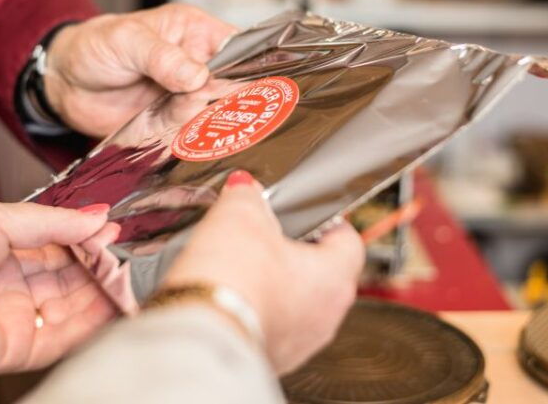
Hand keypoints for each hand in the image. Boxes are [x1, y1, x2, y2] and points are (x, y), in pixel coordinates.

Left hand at [0, 202, 119, 387]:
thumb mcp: (1, 219)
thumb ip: (56, 223)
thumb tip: (102, 217)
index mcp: (1, 253)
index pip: (58, 249)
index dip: (89, 241)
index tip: (118, 231)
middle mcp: (9, 288)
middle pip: (69, 280)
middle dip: (102, 267)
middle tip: (135, 254)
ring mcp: (13, 320)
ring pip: (71, 309)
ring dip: (103, 294)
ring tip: (135, 275)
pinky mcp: (14, 350)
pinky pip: (62, 339)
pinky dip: (91, 322)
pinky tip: (116, 302)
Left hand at [44, 3, 236, 137]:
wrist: (63, 81)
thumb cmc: (94, 45)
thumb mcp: (127, 40)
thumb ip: (162, 57)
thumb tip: (197, 76)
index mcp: (195, 34)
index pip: (238, 47)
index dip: (251, 65)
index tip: (256, 85)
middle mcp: (196, 66)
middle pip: (231, 87)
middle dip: (227, 101)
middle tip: (211, 106)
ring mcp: (184, 98)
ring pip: (211, 115)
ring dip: (200, 121)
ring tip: (176, 114)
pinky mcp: (169, 125)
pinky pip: (187, 135)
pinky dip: (184, 139)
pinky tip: (174, 135)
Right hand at [162, 171, 364, 373]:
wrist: (198, 336)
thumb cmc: (233, 283)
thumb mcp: (239, 215)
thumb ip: (248, 195)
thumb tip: (245, 188)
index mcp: (334, 278)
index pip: (349, 242)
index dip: (327, 222)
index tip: (309, 214)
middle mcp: (324, 317)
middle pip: (319, 274)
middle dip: (291, 253)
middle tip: (264, 236)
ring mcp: (296, 345)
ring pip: (293, 305)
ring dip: (271, 286)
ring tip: (239, 267)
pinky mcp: (266, 359)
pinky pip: (266, 327)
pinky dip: (250, 311)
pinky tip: (225, 296)